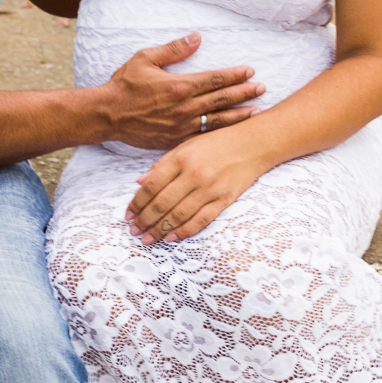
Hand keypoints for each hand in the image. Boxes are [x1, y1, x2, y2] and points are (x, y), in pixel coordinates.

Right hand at [104, 32, 264, 150]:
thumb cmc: (125, 85)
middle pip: (222, 99)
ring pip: (217, 121)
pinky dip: (219, 133)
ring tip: (257, 112)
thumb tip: (196, 37)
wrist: (107, 115)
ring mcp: (181, 126)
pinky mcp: (175, 140)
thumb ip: (174, 48)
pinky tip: (232, 133)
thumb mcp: (145, 58)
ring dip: (239, 115)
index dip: (235, 75)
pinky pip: (202, 136)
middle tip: (262, 89)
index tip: (250, 71)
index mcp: (179, 85)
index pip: (215, 79)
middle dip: (245, 93)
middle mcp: (184, 107)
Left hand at [127, 122, 264, 243]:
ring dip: (160, 230)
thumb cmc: (217, 143)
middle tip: (134, 232)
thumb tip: (139, 182)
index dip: (137, 203)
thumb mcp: (186, 146)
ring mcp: (209, 188)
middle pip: (162, 203)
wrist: (253, 143)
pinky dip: (184, 232)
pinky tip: (171, 238)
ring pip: (179, 215)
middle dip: (145, 221)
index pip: (151, 186)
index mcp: (180, 159)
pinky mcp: (224, 199)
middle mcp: (193, 174)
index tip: (128, 215)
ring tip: (148, 239)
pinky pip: (201, 220)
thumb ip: (162, 164)